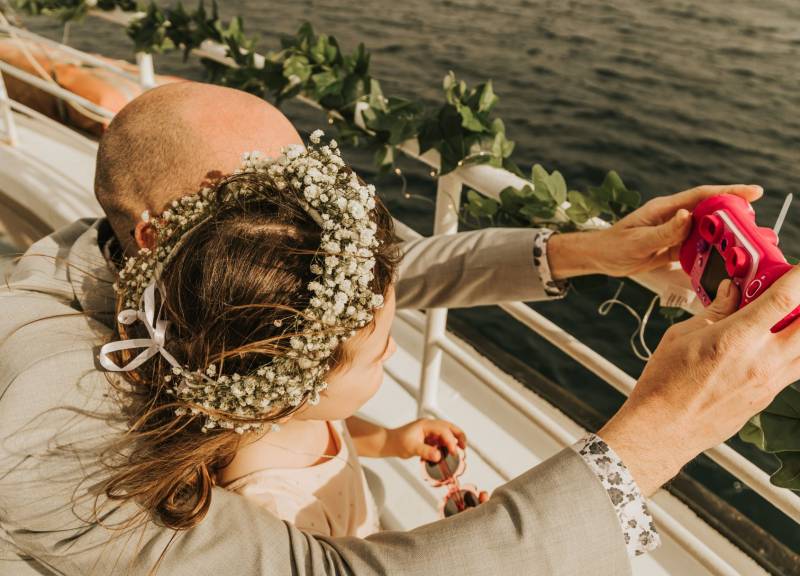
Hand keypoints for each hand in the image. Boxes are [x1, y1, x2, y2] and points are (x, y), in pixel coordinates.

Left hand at [385, 418, 465, 461]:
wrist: (389, 443)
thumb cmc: (398, 442)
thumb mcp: (411, 448)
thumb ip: (425, 451)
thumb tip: (438, 456)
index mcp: (426, 424)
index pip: (443, 430)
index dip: (450, 441)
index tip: (453, 452)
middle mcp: (430, 425)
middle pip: (449, 427)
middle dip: (458, 436)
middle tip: (463, 447)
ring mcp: (430, 431)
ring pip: (447, 432)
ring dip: (454, 440)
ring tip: (459, 450)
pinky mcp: (429, 437)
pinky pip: (442, 439)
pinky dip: (448, 444)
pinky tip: (448, 452)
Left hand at [548, 184, 763, 278]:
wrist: (599, 258)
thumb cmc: (613, 246)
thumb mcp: (638, 241)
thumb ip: (664, 231)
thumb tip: (688, 216)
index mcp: (665, 209)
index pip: (702, 196)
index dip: (728, 192)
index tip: (753, 192)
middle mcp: (673, 217)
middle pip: (709, 212)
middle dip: (734, 214)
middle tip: (756, 222)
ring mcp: (674, 232)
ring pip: (705, 231)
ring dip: (724, 236)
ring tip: (745, 243)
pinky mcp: (672, 247)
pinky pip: (696, 248)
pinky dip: (710, 253)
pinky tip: (722, 261)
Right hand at [599, 267, 799, 495]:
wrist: (663, 428)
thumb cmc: (665, 385)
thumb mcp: (682, 336)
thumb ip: (714, 312)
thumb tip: (730, 293)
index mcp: (737, 338)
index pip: (786, 299)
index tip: (799, 269)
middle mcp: (762, 361)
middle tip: (791, 296)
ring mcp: (769, 383)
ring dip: (799, 329)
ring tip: (782, 320)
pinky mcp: (768, 398)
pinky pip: (794, 369)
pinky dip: (791, 351)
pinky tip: (771, 345)